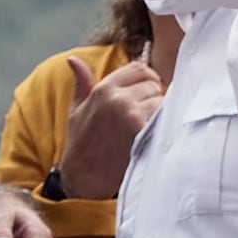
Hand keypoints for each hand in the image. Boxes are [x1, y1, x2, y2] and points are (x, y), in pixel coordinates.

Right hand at [56, 55, 165, 200]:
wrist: (84, 177)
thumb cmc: (81, 144)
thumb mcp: (76, 110)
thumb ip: (81, 83)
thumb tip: (74, 60)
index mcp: (103, 89)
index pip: (138, 68)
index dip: (146, 79)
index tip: (146, 92)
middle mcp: (117, 98)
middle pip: (153, 84)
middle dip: (152, 96)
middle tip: (144, 114)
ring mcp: (130, 114)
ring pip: (161, 100)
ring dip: (159, 112)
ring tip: (146, 127)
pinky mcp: (141, 131)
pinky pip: (163, 118)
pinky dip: (161, 125)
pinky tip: (151, 135)